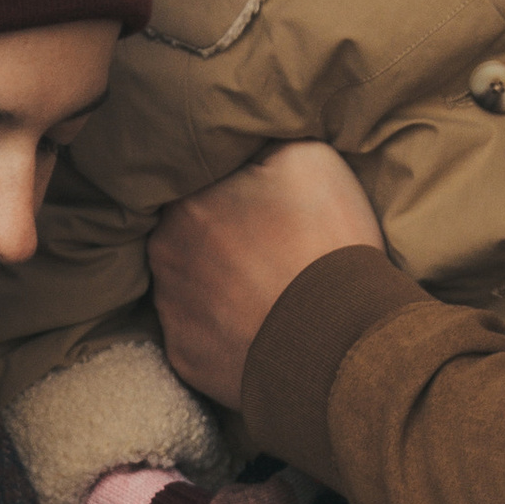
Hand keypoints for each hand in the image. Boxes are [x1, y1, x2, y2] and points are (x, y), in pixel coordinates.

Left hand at [149, 145, 383, 410]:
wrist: (339, 342)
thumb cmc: (325, 244)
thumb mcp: (310, 159)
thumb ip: (263, 144)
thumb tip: (246, 147)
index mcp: (187, 204)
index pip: (194, 184)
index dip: (227, 192)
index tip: (261, 205)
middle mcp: (165, 256)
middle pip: (186, 237)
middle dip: (218, 240)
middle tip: (267, 250)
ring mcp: (171, 312)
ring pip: (188, 286)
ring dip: (217, 287)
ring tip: (267, 293)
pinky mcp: (185, 359)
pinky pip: (198, 336)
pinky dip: (222, 332)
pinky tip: (258, 328)